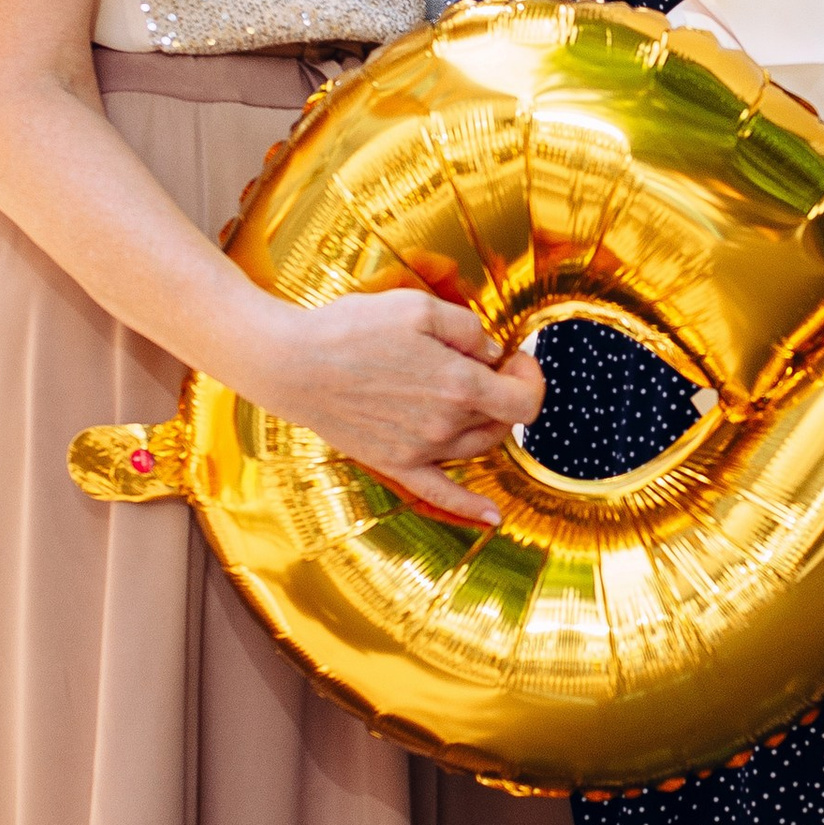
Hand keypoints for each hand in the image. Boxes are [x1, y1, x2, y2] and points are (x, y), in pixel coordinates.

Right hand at [255, 285, 546, 524]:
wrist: (293, 364)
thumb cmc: (353, 328)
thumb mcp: (420, 306)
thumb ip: (468, 328)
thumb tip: (491, 352)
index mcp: (459, 385)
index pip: (525, 400)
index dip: (530, 377)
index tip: (514, 358)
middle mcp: (445, 425)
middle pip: (502, 423)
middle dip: (505, 393)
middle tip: (484, 366)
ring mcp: (421, 450)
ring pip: (479, 448)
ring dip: (486, 424)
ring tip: (468, 396)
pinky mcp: (396, 463)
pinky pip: (441, 494)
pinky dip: (471, 508)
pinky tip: (494, 518)